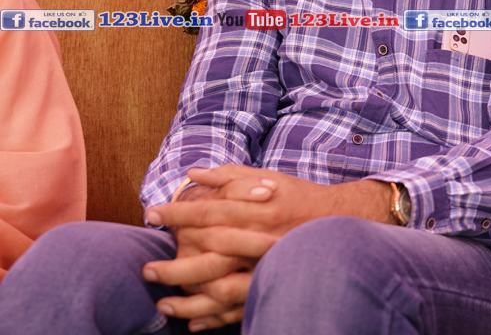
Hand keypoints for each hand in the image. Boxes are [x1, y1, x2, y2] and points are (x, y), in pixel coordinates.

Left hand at [145, 167, 391, 329]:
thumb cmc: (298, 197)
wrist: (340, 220)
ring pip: (222, 289)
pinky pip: (240, 308)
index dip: (177, 213)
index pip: (208, 211)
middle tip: (147, 269)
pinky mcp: (274, 284)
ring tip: (162, 303)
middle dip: (174, 264)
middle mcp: (261, 238)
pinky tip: (192, 322)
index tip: (151, 214)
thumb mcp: (267, 178)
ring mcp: (268, 265)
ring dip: (189, 300)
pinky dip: (214, 318)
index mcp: (257, 208)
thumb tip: (192, 174)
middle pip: (210, 255)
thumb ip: (230, 175)